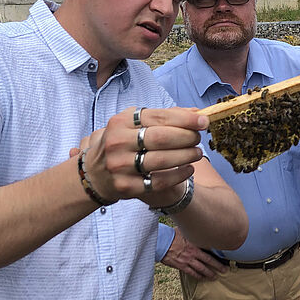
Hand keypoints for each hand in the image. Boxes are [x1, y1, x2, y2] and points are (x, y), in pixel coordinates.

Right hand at [81, 106, 205, 206]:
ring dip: (186, 156)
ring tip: (197, 153)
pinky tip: (189, 169)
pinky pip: (158, 182)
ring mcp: (119, 165)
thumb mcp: (134, 124)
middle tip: (198, 138)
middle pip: (161, 138)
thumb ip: (164, 116)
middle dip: (187, 137)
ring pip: (162, 160)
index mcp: (121, 122)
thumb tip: (197, 112)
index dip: (185, 119)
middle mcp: (117, 142)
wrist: (95, 173)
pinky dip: (178, 175)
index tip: (204, 121)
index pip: (159, 117)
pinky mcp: (125, 186)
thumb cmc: (122, 143)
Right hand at [162, 229, 227, 279]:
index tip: (225, 257)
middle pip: (209, 261)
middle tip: (225, 270)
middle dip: (218, 266)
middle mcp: (193, 253)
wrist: (161, 243)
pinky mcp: (182, 266)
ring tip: (215, 277)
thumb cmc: (172, 235)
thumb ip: (192, 232)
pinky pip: (192, 273)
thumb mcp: (185, 230)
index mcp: (195, 243)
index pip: (210, 250)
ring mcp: (188, 260)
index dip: (218, 254)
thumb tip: (198, 228)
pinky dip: (198, 276)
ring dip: (209, 274)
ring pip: (201, 269)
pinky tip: (202, 278)